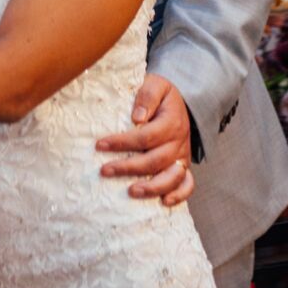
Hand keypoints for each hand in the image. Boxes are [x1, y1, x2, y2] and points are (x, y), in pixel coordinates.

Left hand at [96, 73, 194, 207]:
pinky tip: (163, 202)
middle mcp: (179, 142)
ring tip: (131, 192)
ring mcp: (182, 156)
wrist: (180, 102)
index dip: (122, 142)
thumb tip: (137, 117)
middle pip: (155, 160)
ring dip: (152, 187)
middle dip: (128, 167)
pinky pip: (187, 184)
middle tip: (104, 170)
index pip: (146, 136)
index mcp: (171, 121)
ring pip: (172, 177)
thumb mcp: (156, 84)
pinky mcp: (183, 166)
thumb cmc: (161, 94)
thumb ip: (147, 96)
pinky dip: (179, 196)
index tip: (99, 145)